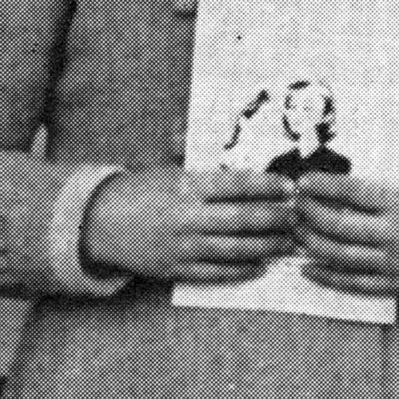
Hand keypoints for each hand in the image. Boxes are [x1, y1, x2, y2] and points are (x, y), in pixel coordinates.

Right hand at [76, 164, 306, 286]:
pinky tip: (260, 265)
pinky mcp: (176, 269)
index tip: (290, 186)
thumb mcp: (165, 167)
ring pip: (235, 249)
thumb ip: (190, 150)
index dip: (267, 186)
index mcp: (186, 186)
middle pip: (243, 219)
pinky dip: (242, 270)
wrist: (98, 223)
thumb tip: (209, 125)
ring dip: (267, 246)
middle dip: (277, 218)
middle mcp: (187, 217)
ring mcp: (182, 246)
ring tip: (289, 243)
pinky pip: (217, 273)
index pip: (236, 184)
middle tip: (299, 216)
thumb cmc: (139, 190)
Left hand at [288, 170, 398, 303]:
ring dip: (310, 244)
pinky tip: (307, 268)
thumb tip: (337, 173)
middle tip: (293, 207)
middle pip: (339, 225)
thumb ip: (383, 180)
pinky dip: (326, 277)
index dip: (322, 187)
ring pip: (340, 256)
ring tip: (295, 232)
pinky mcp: (397, 286)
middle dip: (308, 215)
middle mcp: (397, 232)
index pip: (352, 192)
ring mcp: (396, 262)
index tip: (301, 183)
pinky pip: (353, 284)